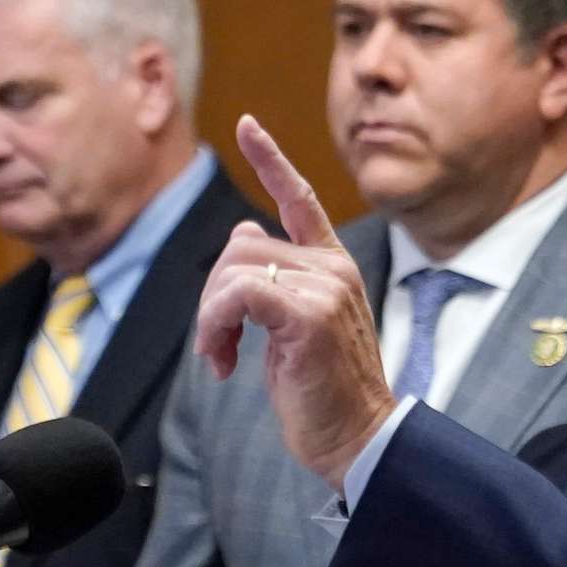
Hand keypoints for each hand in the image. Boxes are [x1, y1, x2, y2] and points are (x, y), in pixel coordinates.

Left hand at [194, 115, 399, 490]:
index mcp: (334, 266)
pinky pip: (236, 295)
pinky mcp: (309, 314)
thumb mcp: (294, 327)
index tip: (247, 125)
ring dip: (209, 319)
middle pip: (239, 246)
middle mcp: (333, 266)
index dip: (271, 160)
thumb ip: (273, 280)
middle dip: (212, 297)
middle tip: (216, 347)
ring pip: (232, 271)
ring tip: (221, 360)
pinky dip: (215, 326)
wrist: (357, 441)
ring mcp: (325, 287)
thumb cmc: (322, 393)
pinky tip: (223, 363)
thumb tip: (241, 237)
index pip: (299, 200)